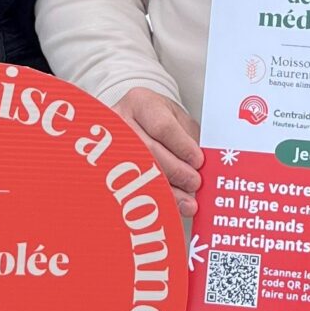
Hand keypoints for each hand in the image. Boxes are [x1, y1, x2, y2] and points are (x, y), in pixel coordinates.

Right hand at [113, 86, 202, 216]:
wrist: (134, 124)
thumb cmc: (160, 122)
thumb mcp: (178, 120)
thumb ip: (191, 139)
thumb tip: (205, 167)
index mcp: (141, 103)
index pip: (162, 126)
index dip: (182, 147)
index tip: (198, 161)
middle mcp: (120, 120)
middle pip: (148, 150)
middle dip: (175, 171)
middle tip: (194, 183)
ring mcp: (107, 144)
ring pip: (137, 172)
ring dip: (165, 191)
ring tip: (186, 202)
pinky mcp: (104, 166)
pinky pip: (129, 188)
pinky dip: (151, 200)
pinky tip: (167, 207)